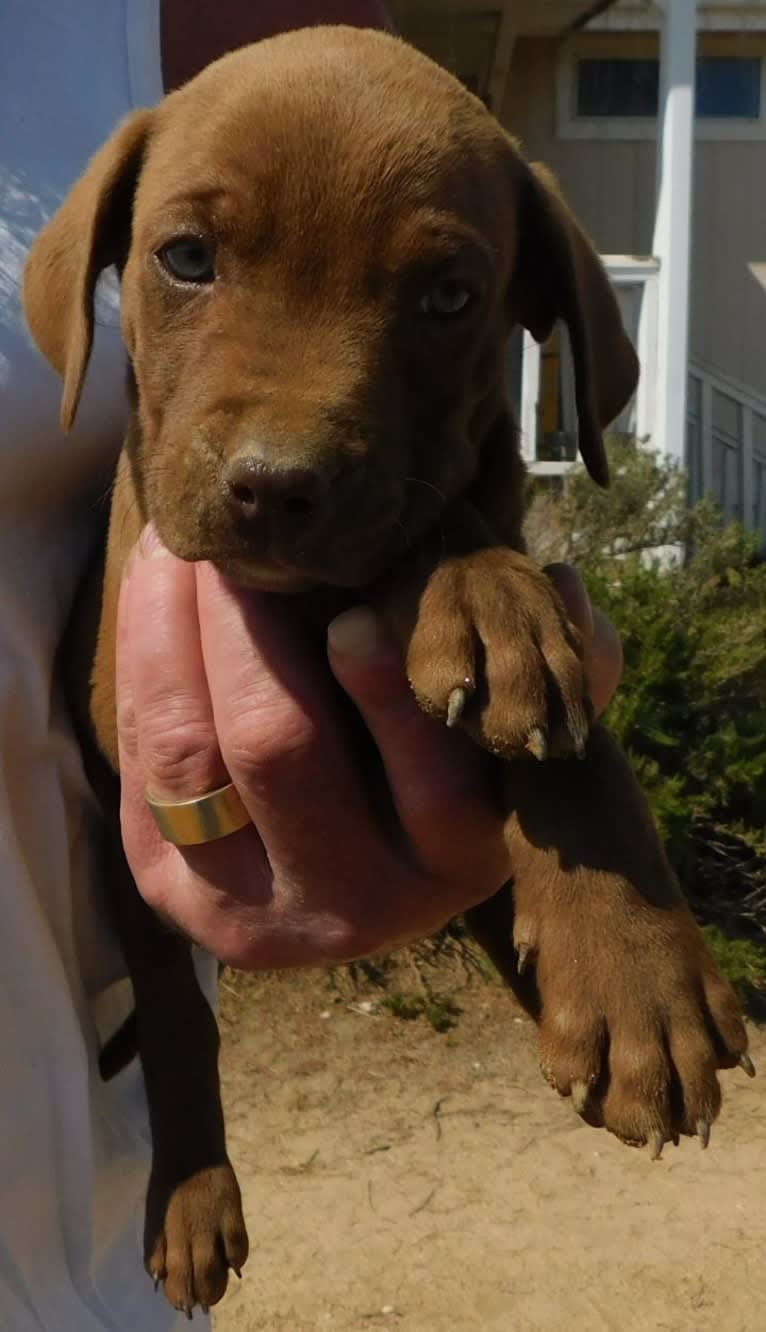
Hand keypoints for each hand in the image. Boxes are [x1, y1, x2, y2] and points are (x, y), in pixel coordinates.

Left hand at [115, 533, 621, 967]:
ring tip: (181, 548)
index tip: (351, 607)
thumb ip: (567, 664)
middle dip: (249, 620)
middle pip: (281, 746)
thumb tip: (567, 590)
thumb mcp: (507, 718)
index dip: (384, 682)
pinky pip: (139, 759)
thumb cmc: (437, 754)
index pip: (432, 774)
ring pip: (188, 750)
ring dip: (175, 625)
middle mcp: (355, 908)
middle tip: (242, 540)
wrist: (341, 849)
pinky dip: (139, 659)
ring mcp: (246, 912)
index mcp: (458, 862)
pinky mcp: (166, 893)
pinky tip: (154, 587)